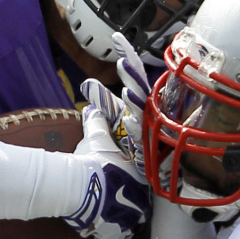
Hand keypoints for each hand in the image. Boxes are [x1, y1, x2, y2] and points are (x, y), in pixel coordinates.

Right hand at [63, 106, 151, 238]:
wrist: (76, 186)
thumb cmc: (91, 161)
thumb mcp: (96, 138)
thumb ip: (98, 123)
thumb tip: (92, 108)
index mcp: (141, 180)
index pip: (143, 184)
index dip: (133, 185)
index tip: (124, 185)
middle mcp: (138, 203)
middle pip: (138, 207)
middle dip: (128, 206)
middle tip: (116, 204)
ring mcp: (126, 221)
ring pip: (126, 225)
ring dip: (118, 223)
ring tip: (107, 221)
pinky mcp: (110, 234)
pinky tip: (95, 238)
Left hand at [80, 32, 151, 174]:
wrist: (113, 198)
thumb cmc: (111, 165)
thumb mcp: (101, 136)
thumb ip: (99, 112)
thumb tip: (90, 87)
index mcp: (139, 112)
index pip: (135, 80)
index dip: (127, 59)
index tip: (116, 40)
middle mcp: (147, 122)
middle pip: (142, 91)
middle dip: (133, 74)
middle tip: (121, 56)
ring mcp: (149, 138)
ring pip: (144, 112)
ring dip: (134, 96)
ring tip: (123, 77)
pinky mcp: (148, 156)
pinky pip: (141, 138)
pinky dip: (135, 127)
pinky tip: (127, 115)